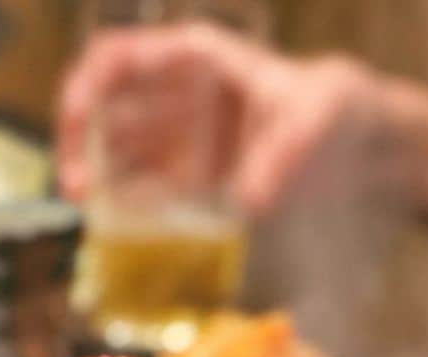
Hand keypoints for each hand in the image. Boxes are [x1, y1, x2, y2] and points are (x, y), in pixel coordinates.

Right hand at [58, 22, 421, 215]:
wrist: (351, 141)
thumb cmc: (334, 108)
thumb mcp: (321, 115)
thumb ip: (288, 151)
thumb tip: (252, 200)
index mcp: (193, 60)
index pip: (120, 59)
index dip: (87, 84)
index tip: (76, 120)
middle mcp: (174, 96)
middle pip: (103, 109)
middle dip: (79, 142)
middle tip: (77, 188)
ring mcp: (178, 140)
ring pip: (114, 152)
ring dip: (94, 178)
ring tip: (89, 211)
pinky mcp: (188, 179)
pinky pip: (142, 190)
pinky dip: (124, 205)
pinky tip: (117, 225)